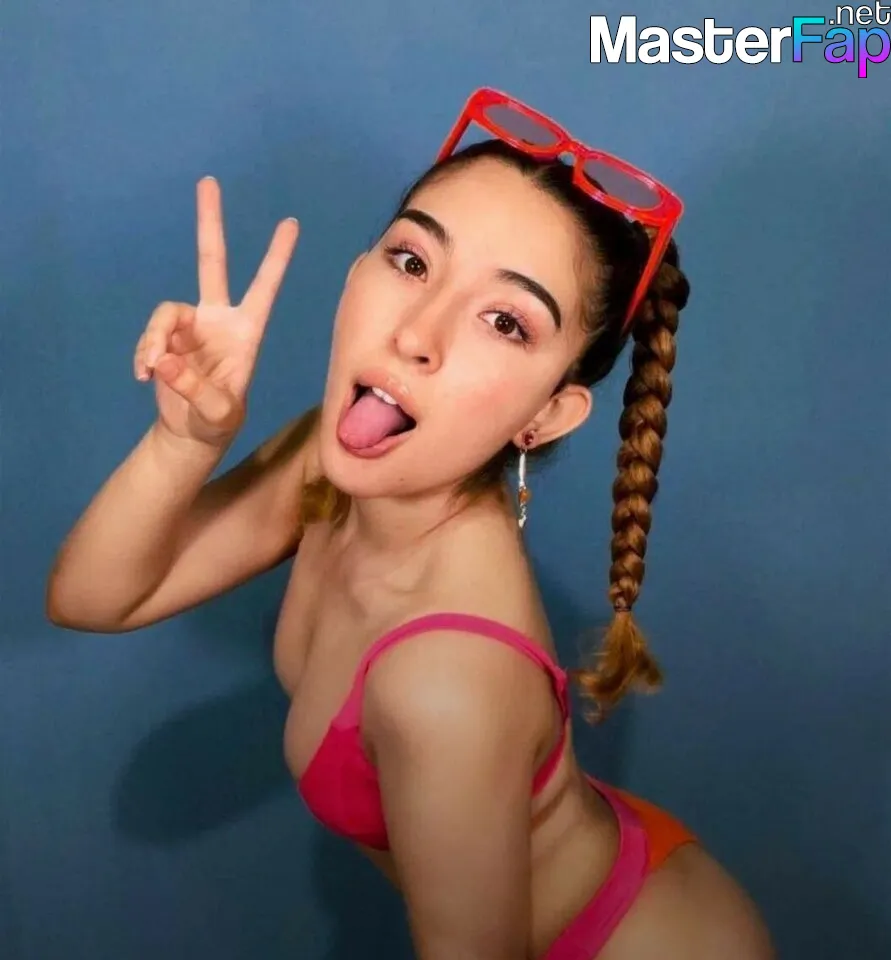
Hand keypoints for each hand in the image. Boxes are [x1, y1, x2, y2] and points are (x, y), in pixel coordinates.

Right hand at [134, 177, 298, 446]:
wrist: (191, 433)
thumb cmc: (218, 423)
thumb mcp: (218, 414)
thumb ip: (195, 390)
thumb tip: (164, 361)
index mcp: (246, 332)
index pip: (265, 288)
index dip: (276, 257)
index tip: (291, 223)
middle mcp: (219, 320)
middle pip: (213, 262)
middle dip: (210, 222)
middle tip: (209, 181)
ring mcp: (190, 326)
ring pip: (166, 313)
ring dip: (155, 340)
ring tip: (152, 371)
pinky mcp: (166, 338)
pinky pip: (150, 335)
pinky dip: (144, 354)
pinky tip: (144, 376)